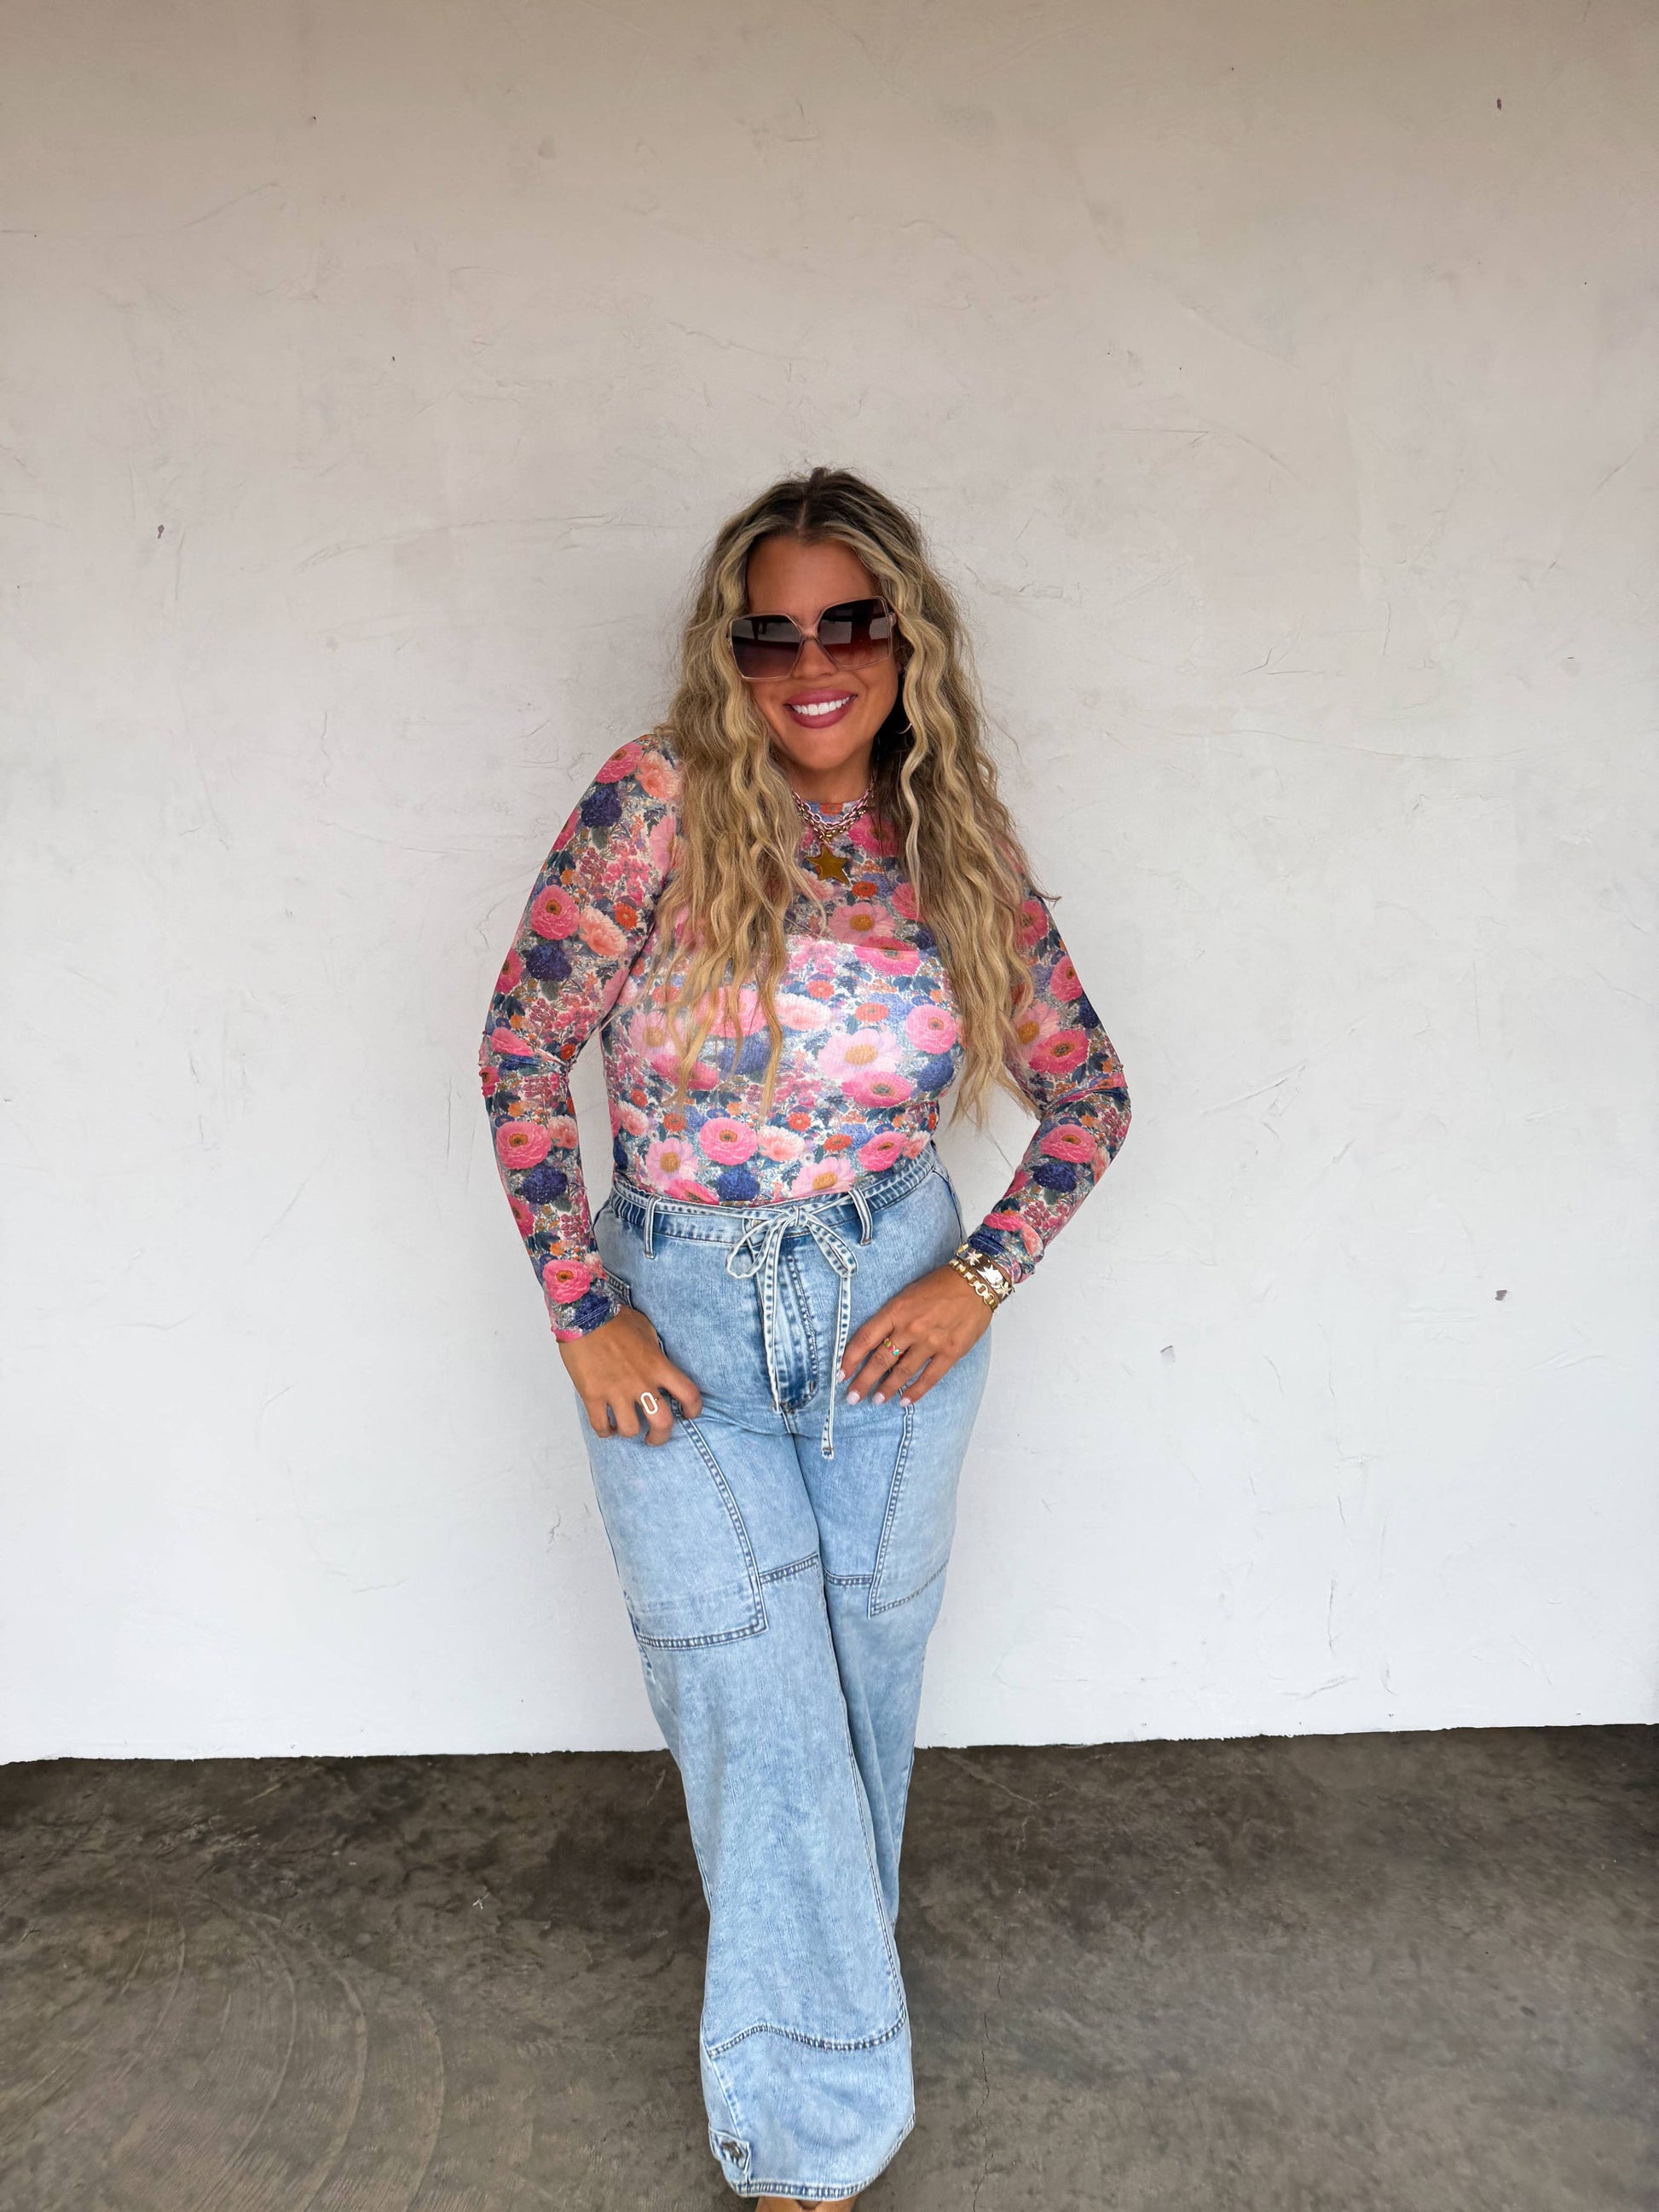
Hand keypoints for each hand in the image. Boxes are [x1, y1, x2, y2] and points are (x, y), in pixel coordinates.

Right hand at [559, 1307, 702, 1444]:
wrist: (584, 1315)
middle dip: (661, 1436)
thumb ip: (656, 1351)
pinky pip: (600, 1425)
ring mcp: (616, 1391)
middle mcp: (641, 1382)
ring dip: (629, 1431)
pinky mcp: (592, 1395)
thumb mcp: (646, 1330)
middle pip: (662, 1423)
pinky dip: (605, 1431)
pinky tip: (606, 1426)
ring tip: (625, 1426)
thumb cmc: (616, 1319)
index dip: (694, 1409)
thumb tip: (660, 1362)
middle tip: (655, 1437)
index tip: (689, 1414)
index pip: (688, 1394)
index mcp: (658, 1365)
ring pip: (630, 1429)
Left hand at [840, 1264, 993, 1408]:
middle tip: (852, 1397)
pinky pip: (929, 1378)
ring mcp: (931, 1341)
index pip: (865, 1338)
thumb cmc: (940, 1285)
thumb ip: (893, 1319)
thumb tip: (878, 1345)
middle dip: (863, 1381)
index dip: (850, 1358)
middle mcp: (910, 1327)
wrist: (976, 1281)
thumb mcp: (908, 1295)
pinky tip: (904, 1400)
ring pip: (902, 1372)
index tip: (841, 1374)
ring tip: (876, 1400)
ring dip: (886, 1389)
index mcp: (896, 1310)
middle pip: (880, 1359)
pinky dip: (915, 1391)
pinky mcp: (950, 1352)